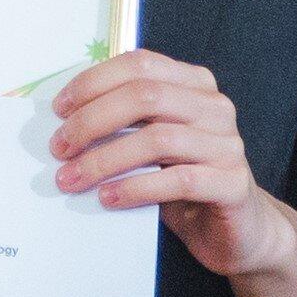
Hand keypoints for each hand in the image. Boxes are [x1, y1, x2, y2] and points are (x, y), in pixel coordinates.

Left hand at [49, 49, 292, 277]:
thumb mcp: (152, 145)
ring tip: (72, 179)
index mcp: (194, 85)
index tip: (59, 110)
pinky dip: (136, 188)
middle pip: (146, 96)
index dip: (94, 82)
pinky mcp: (233, 184)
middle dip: (93, 120)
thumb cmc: (184, 183)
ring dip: (105, 160)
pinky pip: (179, 180)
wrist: (236, 231)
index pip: (140, 65)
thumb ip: (124, 124)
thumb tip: (64, 121)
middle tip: (59, 148)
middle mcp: (215, 107)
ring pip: (158, 139)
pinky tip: (109, 198)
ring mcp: (228, 145)